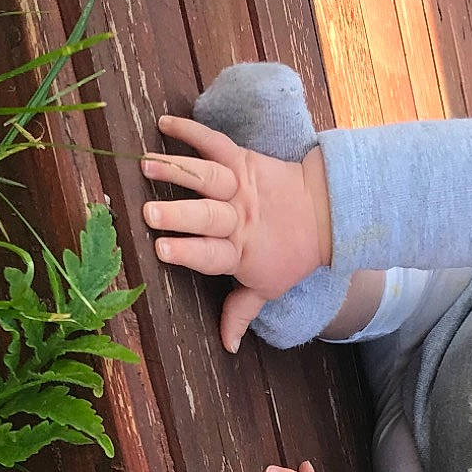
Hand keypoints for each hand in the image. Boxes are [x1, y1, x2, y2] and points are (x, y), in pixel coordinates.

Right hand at [143, 114, 332, 352]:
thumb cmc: (291, 254)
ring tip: (146, 165)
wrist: (325, 213)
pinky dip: (191, 130)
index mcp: (240, 252)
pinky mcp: (243, 160)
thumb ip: (240, 312)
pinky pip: (215, 142)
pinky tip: (164, 123)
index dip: (186, 251)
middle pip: (206, 216)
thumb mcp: (268, 287)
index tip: (161, 249)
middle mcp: (238, 218)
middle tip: (149, 213)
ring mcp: (240, 187)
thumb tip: (227, 347)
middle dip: (178, 215)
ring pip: (206, 177)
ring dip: (176, 170)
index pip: (209, 254)